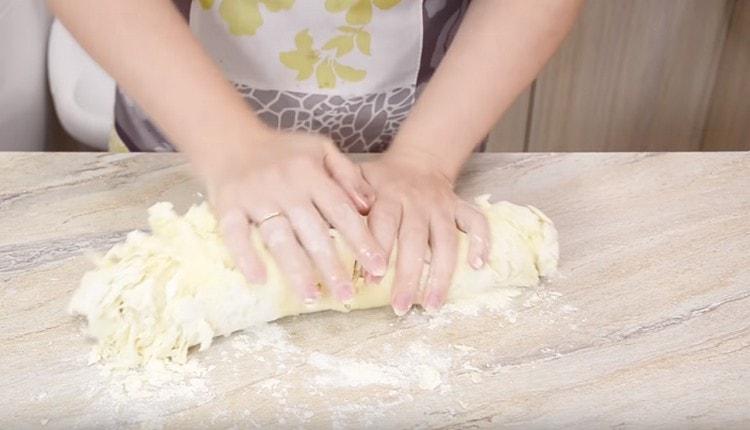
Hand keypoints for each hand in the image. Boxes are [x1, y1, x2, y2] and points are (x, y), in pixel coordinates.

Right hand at [204, 128, 386, 302]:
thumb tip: (370, 206)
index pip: (341, 211)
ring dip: (295, 270)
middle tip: (347, 296)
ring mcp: (254, 197)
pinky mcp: (227, 206)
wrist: (230, 140)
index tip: (379, 266)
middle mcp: (284, 186)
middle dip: (331, 266)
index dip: (361, 240)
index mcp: (310, 172)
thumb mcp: (320, 149)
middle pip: (312, 232)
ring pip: (278, 238)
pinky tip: (259, 280)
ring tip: (311, 297)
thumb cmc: (282, 151)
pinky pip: (235, 235)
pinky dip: (245, 257)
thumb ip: (347, 175)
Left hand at [360, 148, 490, 314]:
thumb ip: (344, 199)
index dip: (378, 251)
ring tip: (433, 305)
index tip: (372, 281)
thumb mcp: (358, 179)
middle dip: (409, 276)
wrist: (418, 159)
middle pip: (414, 241)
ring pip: (446, 241)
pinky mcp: (459, 207)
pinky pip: (476, 222)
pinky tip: (479, 266)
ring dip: (441, 275)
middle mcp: (416, 201)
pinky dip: (482, 242)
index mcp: (388, 195)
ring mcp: (441, 206)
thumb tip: (326, 225)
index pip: (383, 224)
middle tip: (401, 307)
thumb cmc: (380, 180)